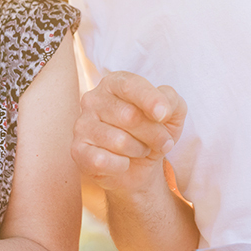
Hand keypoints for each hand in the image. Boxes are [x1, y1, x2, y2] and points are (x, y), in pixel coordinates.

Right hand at [71, 71, 186, 192]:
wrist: (139, 166)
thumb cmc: (152, 132)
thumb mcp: (172, 113)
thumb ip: (171, 101)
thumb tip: (162, 110)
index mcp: (114, 83)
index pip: (130, 85)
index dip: (150, 100)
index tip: (164, 116)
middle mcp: (93, 100)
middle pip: (129, 116)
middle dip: (154, 134)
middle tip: (161, 142)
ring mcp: (82, 125)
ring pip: (119, 141)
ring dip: (138, 150)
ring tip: (139, 150)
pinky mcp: (78, 150)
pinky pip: (102, 161)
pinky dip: (121, 166)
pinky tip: (122, 163)